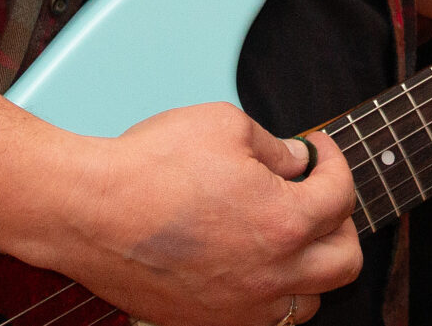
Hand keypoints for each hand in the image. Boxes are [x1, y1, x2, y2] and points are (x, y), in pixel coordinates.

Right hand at [16, 104, 359, 325]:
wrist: (87, 211)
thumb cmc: (149, 165)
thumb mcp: (224, 125)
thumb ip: (274, 146)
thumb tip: (296, 161)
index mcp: (284, 223)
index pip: (341, 196)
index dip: (336, 162)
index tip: (319, 150)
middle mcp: (270, 275)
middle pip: (344, 262)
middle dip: (341, 222)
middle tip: (319, 196)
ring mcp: (239, 307)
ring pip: (308, 301)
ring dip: (310, 266)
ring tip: (288, 234)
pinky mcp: (205, 321)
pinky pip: (261, 319)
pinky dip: (269, 294)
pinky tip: (251, 263)